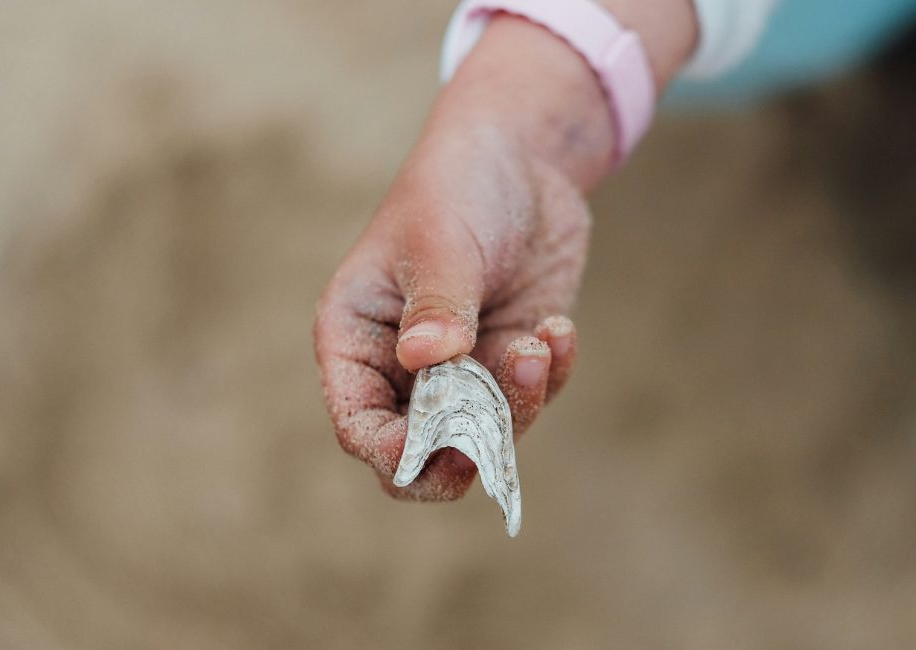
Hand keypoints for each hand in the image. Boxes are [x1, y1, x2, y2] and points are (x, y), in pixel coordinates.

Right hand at [314, 123, 587, 500]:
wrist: (521, 158)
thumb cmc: (455, 189)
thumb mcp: (441, 244)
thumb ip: (437, 305)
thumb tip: (427, 359)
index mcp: (357, 341)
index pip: (362, 428)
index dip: (398, 453)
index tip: (447, 448)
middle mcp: (402, 367)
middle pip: (422, 452)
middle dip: (464, 450)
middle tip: (497, 432)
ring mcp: (461, 368)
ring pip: (486, 432)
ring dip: (519, 401)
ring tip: (538, 341)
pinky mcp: (510, 357)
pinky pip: (532, 397)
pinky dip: (551, 374)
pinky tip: (559, 328)